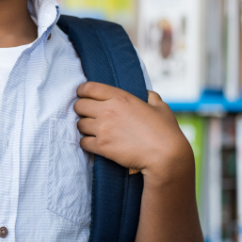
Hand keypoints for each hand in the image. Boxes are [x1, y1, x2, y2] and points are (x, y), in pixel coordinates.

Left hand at [74, 82, 190, 179]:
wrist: (166, 158)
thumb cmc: (166, 132)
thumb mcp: (161, 107)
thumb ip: (151, 97)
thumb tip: (147, 94)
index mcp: (120, 97)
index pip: (88, 88)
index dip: (82, 91)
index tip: (83, 95)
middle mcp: (108, 110)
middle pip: (79, 105)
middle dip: (81, 110)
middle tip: (88, 114)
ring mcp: (103, 128)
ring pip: (79, 124)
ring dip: (84, 127)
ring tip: (92, 130)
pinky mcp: (102, 146)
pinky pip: (83, 142)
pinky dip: (86, 143)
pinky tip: (94, 143)